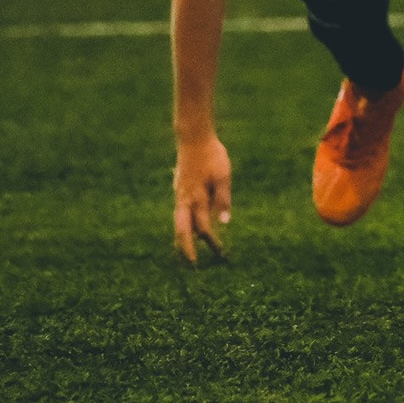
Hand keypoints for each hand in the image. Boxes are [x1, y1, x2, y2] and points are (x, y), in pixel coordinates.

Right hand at [173, 132, 232, 264]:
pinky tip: (188, 227)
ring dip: (184, 237)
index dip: (211, 241)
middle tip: (192, 264)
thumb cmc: (212, 156)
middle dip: (186, 248)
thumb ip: (223, 199)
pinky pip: (179, 212)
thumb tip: (224, 222)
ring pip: (179, 222)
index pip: (203, 227)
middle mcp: (184, 200)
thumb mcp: (223, 176)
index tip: (219, 253)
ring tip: (188, 250)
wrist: (193, 138)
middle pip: (182, 231)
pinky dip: (183, 224)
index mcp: (197, 198)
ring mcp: (179, 195)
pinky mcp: (179, 189)